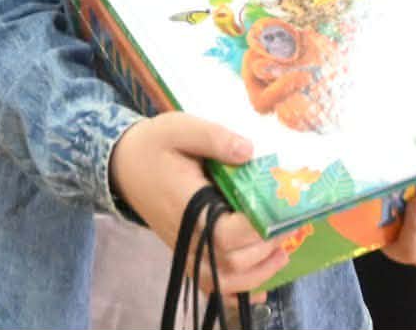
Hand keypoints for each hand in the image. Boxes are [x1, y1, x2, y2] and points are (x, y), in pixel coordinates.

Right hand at [109, 115, 289, 295]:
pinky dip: (237, 288)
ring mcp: (186, 248)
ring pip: (224, 281)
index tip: (281, 211)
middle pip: (231, 262)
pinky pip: (212, 283)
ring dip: (258, 272)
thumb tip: (250, 151)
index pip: (225, 234)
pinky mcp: (187, 252)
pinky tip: (261, 281)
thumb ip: (215, 137)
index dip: (257, 229)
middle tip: (291, 225)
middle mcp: (186, 236)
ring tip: (283, 251)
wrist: (124, 163)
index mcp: (187, 206)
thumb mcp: (180, 128)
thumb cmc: (154, 145)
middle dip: (266, 248)